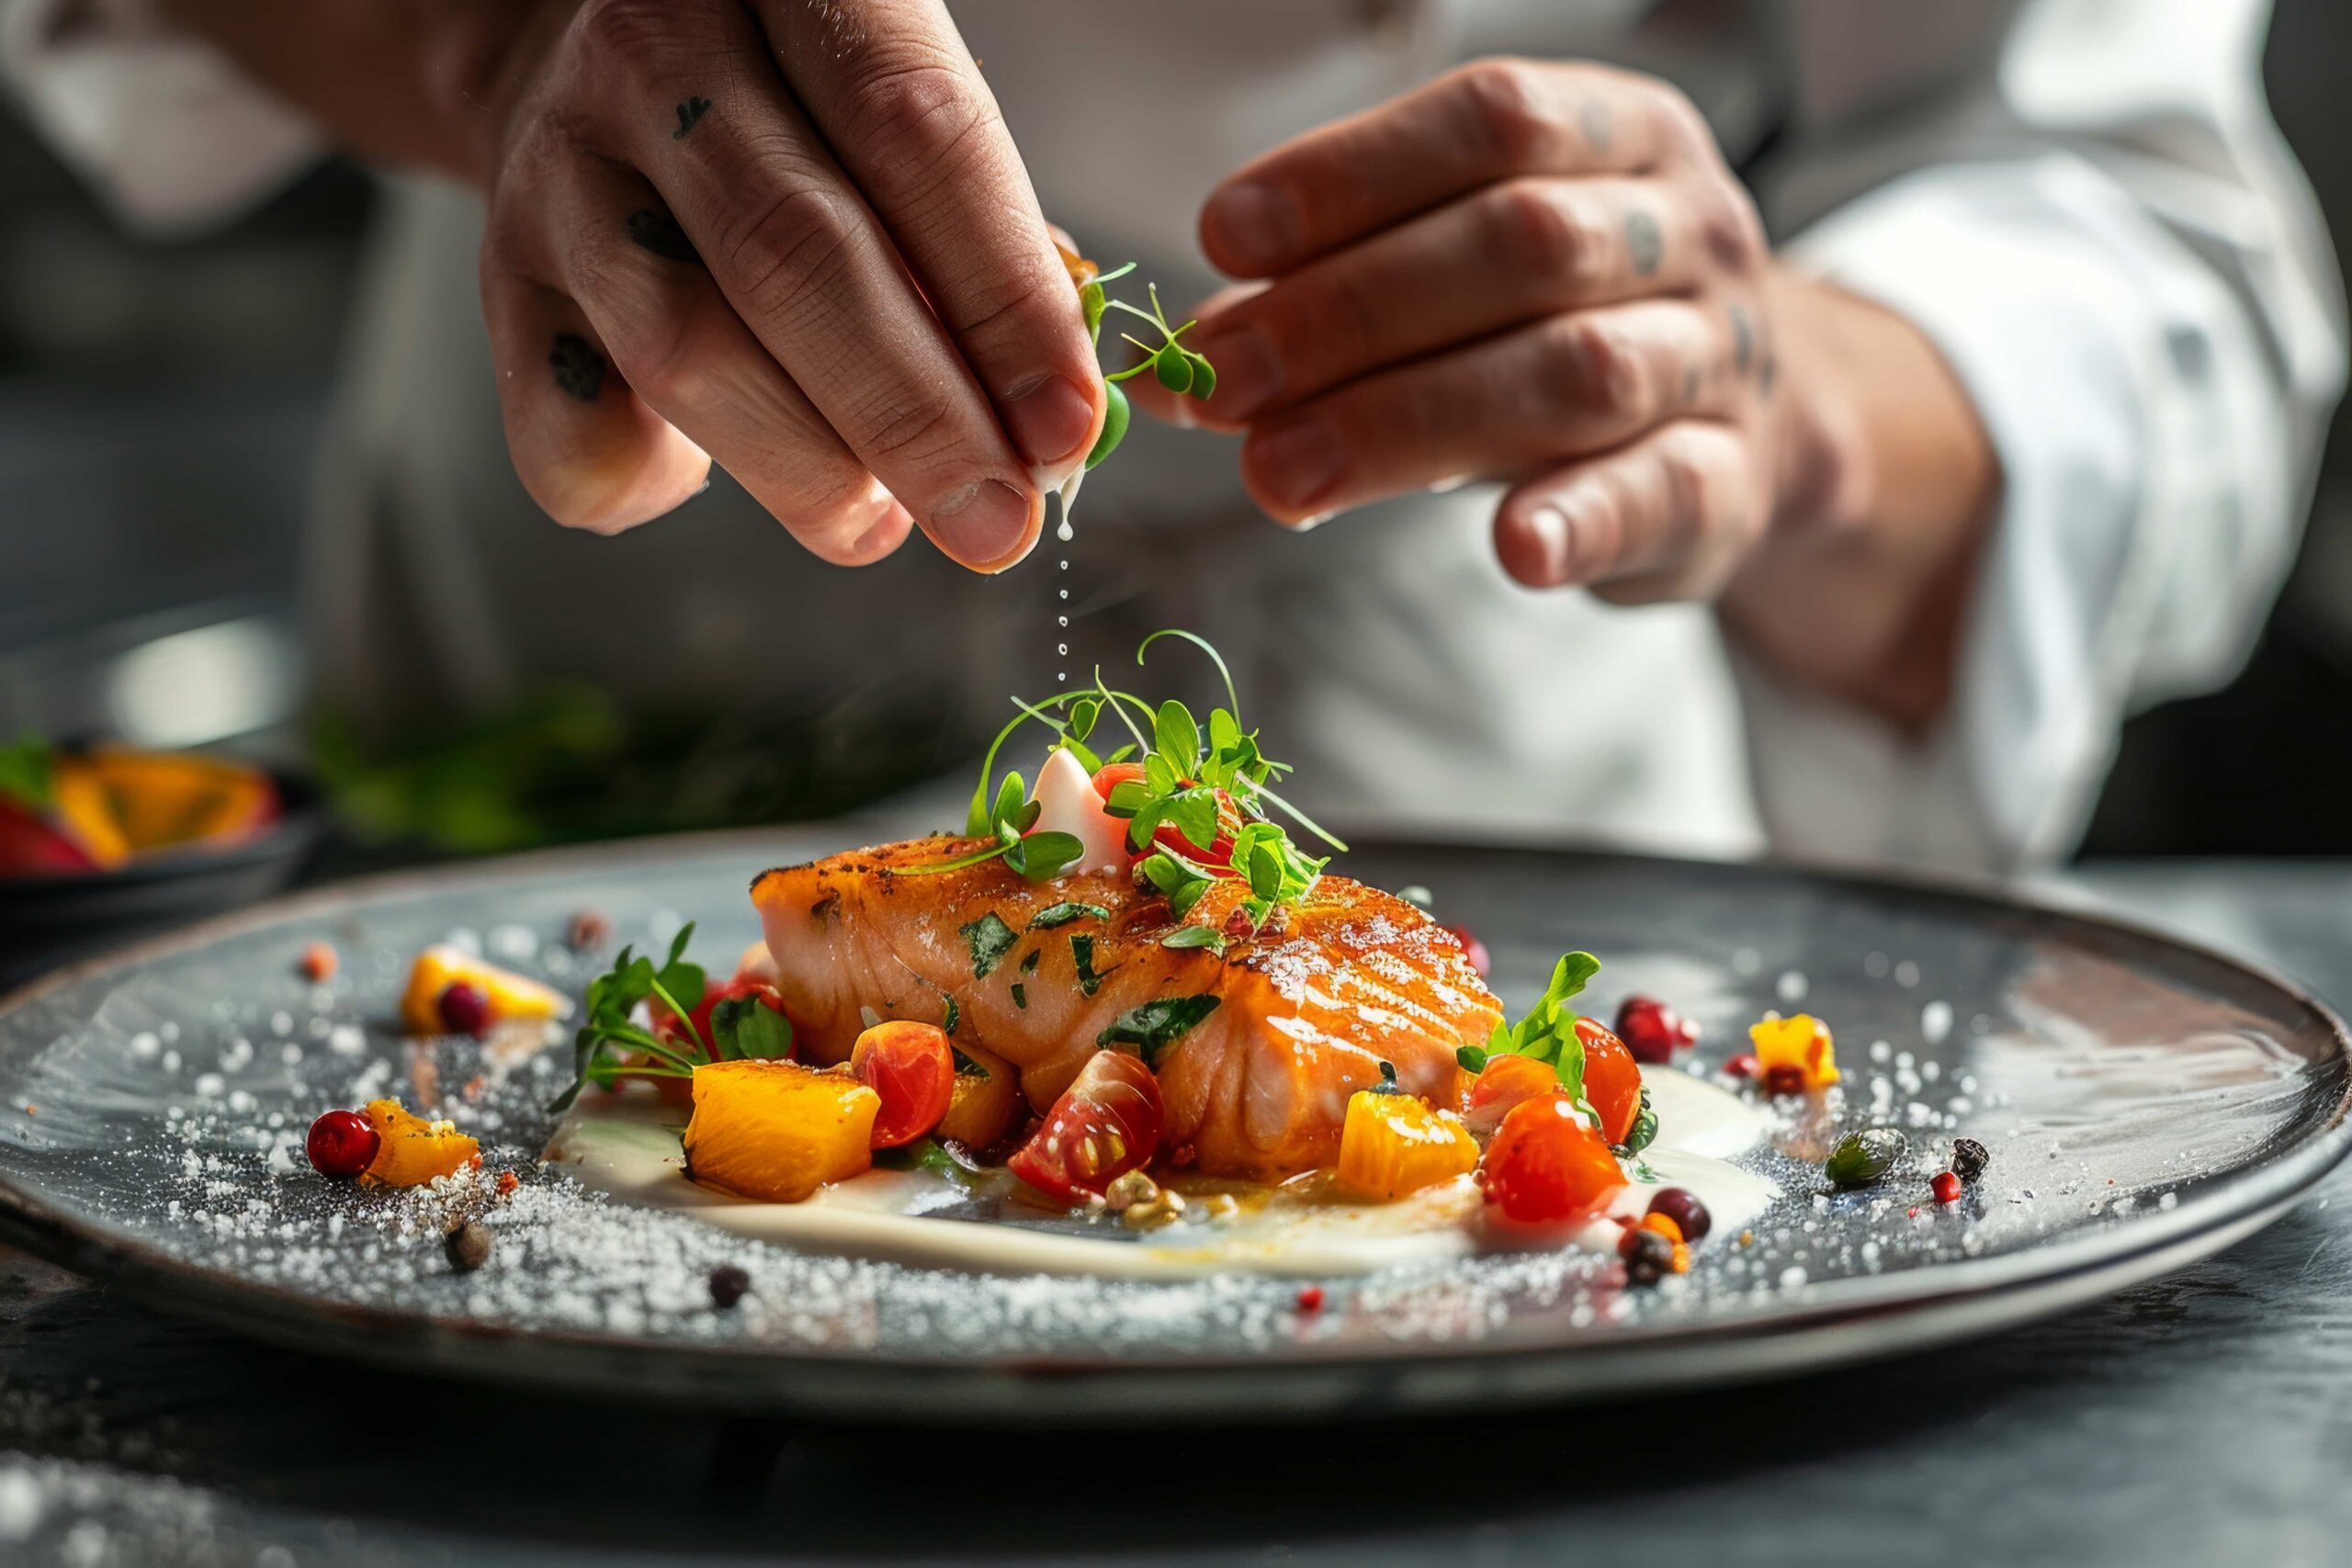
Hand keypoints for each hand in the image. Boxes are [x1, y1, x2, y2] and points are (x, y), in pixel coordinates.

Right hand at [469, 0, 1103, 568]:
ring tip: (882, 522)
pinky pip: (567, 427)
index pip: (915, 135)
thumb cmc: (797, 112)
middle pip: (797, 256)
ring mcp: (559, 165)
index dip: (1003, 299)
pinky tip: (720, 480)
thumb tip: (1050, 414)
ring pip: (686, 347)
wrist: (575, 56)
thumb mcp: (891, 112)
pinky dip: (654, 488)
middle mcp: (655, 50)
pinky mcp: (499, 276)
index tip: (1063, 427)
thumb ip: (974, 236)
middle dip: (917, 419)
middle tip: (995, 524)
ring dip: (809, 469)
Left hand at [1153, 59, 1993, 724]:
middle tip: (1225, 385)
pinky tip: (1508, 548)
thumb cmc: (1566, 328)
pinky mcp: (1731, 484)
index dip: (1351, 175)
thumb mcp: (1465, 278)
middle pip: (1519, 248)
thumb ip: (1337, 297)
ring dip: (1410, 424)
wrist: (1750, 425)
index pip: (1490, 121)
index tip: (1225, 239)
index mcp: (1619, 137)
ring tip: (1282, 477)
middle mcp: (1686, 233)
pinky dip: (1580, 518)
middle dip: (1350, 314)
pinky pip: (1664, 492)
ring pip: (1578, 372)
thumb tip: (1177, 364)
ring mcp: (1721, 360)